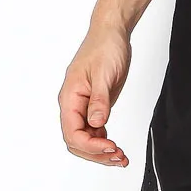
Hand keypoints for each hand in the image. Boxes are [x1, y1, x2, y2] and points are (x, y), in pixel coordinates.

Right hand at [58, 23, 132, 166]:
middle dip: (96, 153)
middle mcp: (73, 104)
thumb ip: (99, 100)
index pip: (72, 133)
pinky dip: (104, 142)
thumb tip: (96, 122)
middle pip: (77, 141)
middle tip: (117, 156)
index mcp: (70, 97)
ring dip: (101, 152)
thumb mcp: (103, 73)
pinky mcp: (94, 105)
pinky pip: (95, 131)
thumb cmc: (104, 46)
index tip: (110, 147)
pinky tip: (116, 148)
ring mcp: (83, 106)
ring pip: (86, 139)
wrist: (112, 33)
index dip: (90, 145)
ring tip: (120, 157)